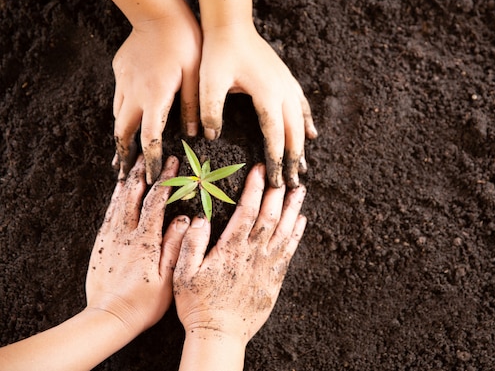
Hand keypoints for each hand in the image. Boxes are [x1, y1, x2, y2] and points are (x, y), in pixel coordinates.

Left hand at [87, 155, 187, 333]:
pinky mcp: (102, 244)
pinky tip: (119, 192)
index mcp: (144, 240)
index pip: (155, 201)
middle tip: (151, 156)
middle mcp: (125, 234)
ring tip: (135, 165)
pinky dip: (115, 199)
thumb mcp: (167, 278)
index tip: (174, 163)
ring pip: (118, 202)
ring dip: (128, 181)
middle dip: (144, 173)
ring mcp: (111, 238)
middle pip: (134, 195)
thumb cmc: (143, 303)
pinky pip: (108, 214)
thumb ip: (174, 246)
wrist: (109, 318)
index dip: (165, 179)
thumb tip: (185, 218)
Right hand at [112, 13, 201, 183]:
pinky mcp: (120, 70)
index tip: (149, 178)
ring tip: (122, 156)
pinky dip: (123, 114)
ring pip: (118, 116)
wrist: (158, 11)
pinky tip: (128, 118)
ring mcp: (124, 82)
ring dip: (120, 137)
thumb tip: (196, 134)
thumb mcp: (195, 77)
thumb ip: (194, 106)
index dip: (149, 161)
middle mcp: (134, 94)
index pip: (149, 138)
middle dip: (123, 156)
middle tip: (124, 177)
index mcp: (155, 98)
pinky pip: (119, 97)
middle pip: (122, 133)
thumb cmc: (185, 43)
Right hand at [173, 164, 306, 344]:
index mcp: (230, 249)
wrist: (219, 334)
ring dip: (293, 208)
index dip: (255, 188)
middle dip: (278, 191)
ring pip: (285, 230)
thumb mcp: (183, 273)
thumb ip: (191, 244)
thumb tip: (198, 218)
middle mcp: (252, 253)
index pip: (247, 211)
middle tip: (285, 172)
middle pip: (270, 216)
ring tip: (300, 189)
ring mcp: (266, 265)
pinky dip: (297, 234)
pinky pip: (290, 251)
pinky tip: (301, 220)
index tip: (259, 170)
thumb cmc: (198, 304)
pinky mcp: (274, 278)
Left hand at [197, 22, 317, 187]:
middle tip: (293, 184)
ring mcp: (288, 84)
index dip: (277, 160)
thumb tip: (211, 136)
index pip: (275, 136)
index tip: (277, 181)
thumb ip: (209, 110)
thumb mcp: (209, 82)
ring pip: (301, 122)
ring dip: (302, 146)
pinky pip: (302, 106)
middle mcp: (284, 92)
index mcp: (268, 95)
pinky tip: (311, 133)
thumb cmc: (218, 52)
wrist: (231, 23)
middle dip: (294, 160)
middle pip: (294, 134)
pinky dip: (307, 123)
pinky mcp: (285, 79)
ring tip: (303, 167)